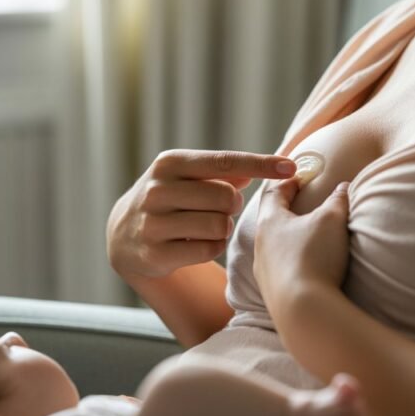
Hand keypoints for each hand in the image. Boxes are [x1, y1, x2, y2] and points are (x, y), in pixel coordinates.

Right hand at [106, 149, 295, 279]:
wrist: (123, 234)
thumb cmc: (169, 198)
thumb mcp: (186, 176)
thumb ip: (224, 170)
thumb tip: (268, 168)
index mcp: (169, 163)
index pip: (224, 161)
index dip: (261, 164)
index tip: (291, 167)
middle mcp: (157, 190)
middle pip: (226, 197)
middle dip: (232, 205)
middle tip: (220, 209)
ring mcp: (153, 223)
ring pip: (219, 225)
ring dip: (223, 228)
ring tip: (206, 226)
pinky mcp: (156, 253)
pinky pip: (209, 250)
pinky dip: (213, 247)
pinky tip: (197, 244)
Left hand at [253, 179, 350, 294]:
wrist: (303, 311)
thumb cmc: (313, 256)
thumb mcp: (332, 220)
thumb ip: (337, 200)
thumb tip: (342, 187)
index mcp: (269, 222)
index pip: (274, 193)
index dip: (289, 182)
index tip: (300, 177)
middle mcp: (260, 246)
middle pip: (271, 221)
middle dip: (287, 211)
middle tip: (302, 204)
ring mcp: (263, 272)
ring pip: (273, 247)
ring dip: (289, 239)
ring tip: (307, 237)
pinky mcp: (272, 294)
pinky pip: (280, 270)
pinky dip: (292, 263)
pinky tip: (306, 268)